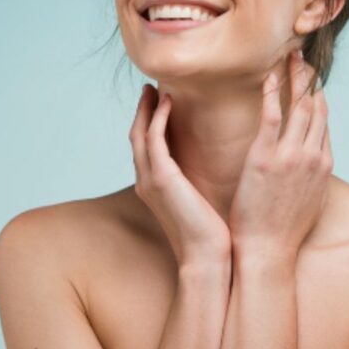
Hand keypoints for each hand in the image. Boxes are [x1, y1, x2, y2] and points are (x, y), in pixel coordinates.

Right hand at [130, 83, 230, 267]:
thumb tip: (212, 173)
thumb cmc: (211, 238)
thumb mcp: (200, 205)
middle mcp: (146, 181)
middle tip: (149, 89)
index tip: (158, 103)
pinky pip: (154, 138)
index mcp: (154, 188)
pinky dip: (157, 117)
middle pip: (136, 136)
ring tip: (155, 89)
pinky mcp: (161, 178)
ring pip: (140, 133)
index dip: (148, 124)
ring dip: (146, 108)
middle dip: (141, 111)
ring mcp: (150, 180)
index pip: (146, 148)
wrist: (207, 260)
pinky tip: (168, 102)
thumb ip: (197, 186)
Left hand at [228, 49, 333, 258]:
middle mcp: (312, 156)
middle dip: (309, 79)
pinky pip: (271, 116)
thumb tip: (306, 164)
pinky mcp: (267, 158)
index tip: (311, 79)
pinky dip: (271, 93)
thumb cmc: (281, 230)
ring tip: (287, 56)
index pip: (324, 122)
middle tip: (301, 56)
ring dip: (294, 77)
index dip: (318, 97)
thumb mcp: (307, 200)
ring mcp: (291, 156)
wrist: (268, 250)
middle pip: (316, 107)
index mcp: (323, 165)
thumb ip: (309, 176)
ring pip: (298, 106)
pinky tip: (267, 75)